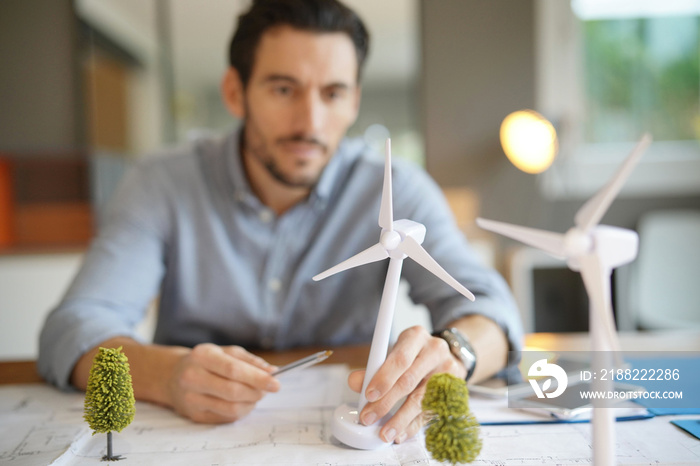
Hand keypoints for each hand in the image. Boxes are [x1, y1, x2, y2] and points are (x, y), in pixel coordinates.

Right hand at [167, 343, 279, 422]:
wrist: (173, 376)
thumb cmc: (206, 362)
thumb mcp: (226, 352)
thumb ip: (250, 361)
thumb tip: (272, 372)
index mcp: (202, 356)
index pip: (234, 370)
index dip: (257, 378)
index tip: (276, 383)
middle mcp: (193, 377)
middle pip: (233, 391)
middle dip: (256, 392)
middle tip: (268, 390)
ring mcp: (191, 399)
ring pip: (231, 408)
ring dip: (251, 403)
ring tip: (255, 395)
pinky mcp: (194, 415)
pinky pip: (226, 418)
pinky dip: (241, 411)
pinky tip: (241, 402)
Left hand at [348, 326, 464, 443]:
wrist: (448, 355)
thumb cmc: (415, 354)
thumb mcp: (395, 352)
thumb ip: (374, 367)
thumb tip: (354, 382)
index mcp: (416, 337)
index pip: (400, 358)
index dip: (384, 378)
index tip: (368, 395)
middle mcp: (435, 351)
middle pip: (409, 381)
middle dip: (386, 402)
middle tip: (369, 417)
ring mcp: (447, 371)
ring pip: (421, 400)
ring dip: (400, 419)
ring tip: (384, 433)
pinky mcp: (454, 391)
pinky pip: (431, 412)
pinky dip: (413, 426)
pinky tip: (400, 434)